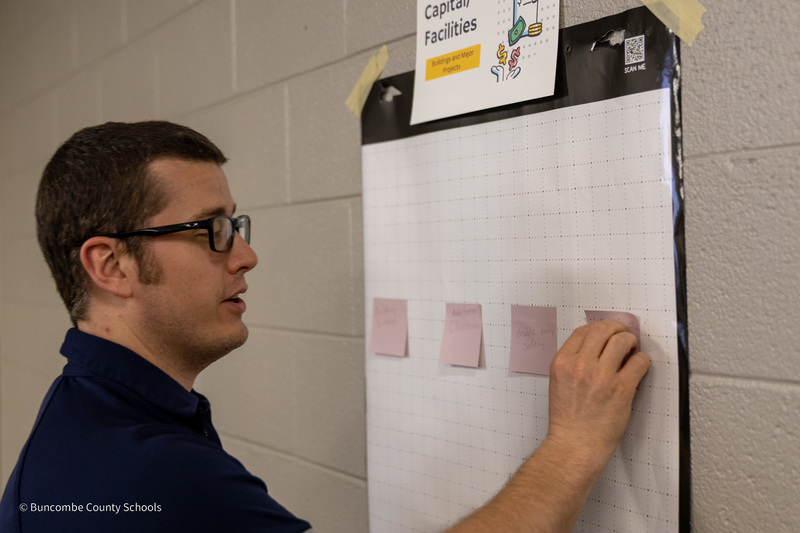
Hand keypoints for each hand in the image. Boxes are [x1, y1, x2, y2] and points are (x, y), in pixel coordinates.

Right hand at [546, 319, 650, 475]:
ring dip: (630, 341)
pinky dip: (642, 360)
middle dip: (617, 328)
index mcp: (562, 363)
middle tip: (623, 335)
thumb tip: (596, 348)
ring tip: (631, 349)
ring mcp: (601, 376)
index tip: (607, 332)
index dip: (598, 328)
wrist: (574, 445)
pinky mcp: (621, 389)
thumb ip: (572, 363)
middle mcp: (580, 365)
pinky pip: (639, 361)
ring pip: (622, 341)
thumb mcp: (559, 383)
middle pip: (603, 330)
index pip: (582, 331)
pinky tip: (638, 366)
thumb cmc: (567, 420)